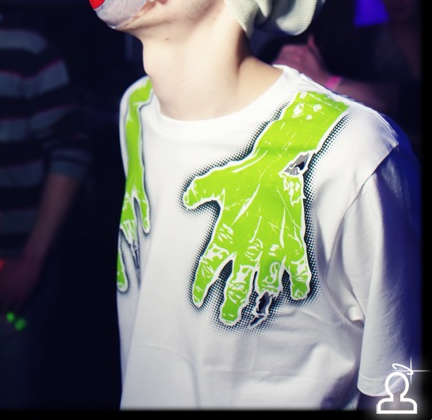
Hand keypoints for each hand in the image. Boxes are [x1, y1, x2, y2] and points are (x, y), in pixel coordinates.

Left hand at [0, 254, 42, 315]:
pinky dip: (16, 312)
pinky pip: (17, 310)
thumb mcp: (2, 266)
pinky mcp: (22, 298)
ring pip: (5, 311)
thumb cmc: (16, 262)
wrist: (29, 262)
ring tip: (8, 310)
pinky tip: (17, 310)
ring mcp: (12, 296)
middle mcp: (2, 292)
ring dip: (6, 311)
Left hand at [183, 91, 347, 325]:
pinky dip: (297, 288)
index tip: (198, 299)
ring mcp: (272, 253)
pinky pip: (298, 278)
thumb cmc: (244, 173)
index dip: (201, 288)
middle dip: (230, 308)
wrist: (277, 167)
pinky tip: (294, 293)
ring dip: (261, 300)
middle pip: (235, 291)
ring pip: (265, 290)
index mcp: (225, 238)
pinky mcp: (295, 249)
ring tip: (259, 309)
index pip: (207, 271)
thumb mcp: (213, 181)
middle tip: (229, 318)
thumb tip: (186, 200)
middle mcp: (247, 251)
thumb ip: (196, 192)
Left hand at [274, 34, 330, 85]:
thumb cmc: (319, 64)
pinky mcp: (297, 66)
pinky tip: (276, 66)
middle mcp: (300, 52)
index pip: (287, 47)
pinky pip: (285, 63)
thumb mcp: (317, 52)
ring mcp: (298, 58)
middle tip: (276, 59)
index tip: (280, 54)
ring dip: (278, 60)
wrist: (321, 75)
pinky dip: (279, 64)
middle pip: (283, 51)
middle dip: (279, 55)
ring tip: (274, 63)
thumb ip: (312, 44)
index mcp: (303, 48)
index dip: (282, 51)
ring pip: (283, 57)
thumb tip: (311, 36)